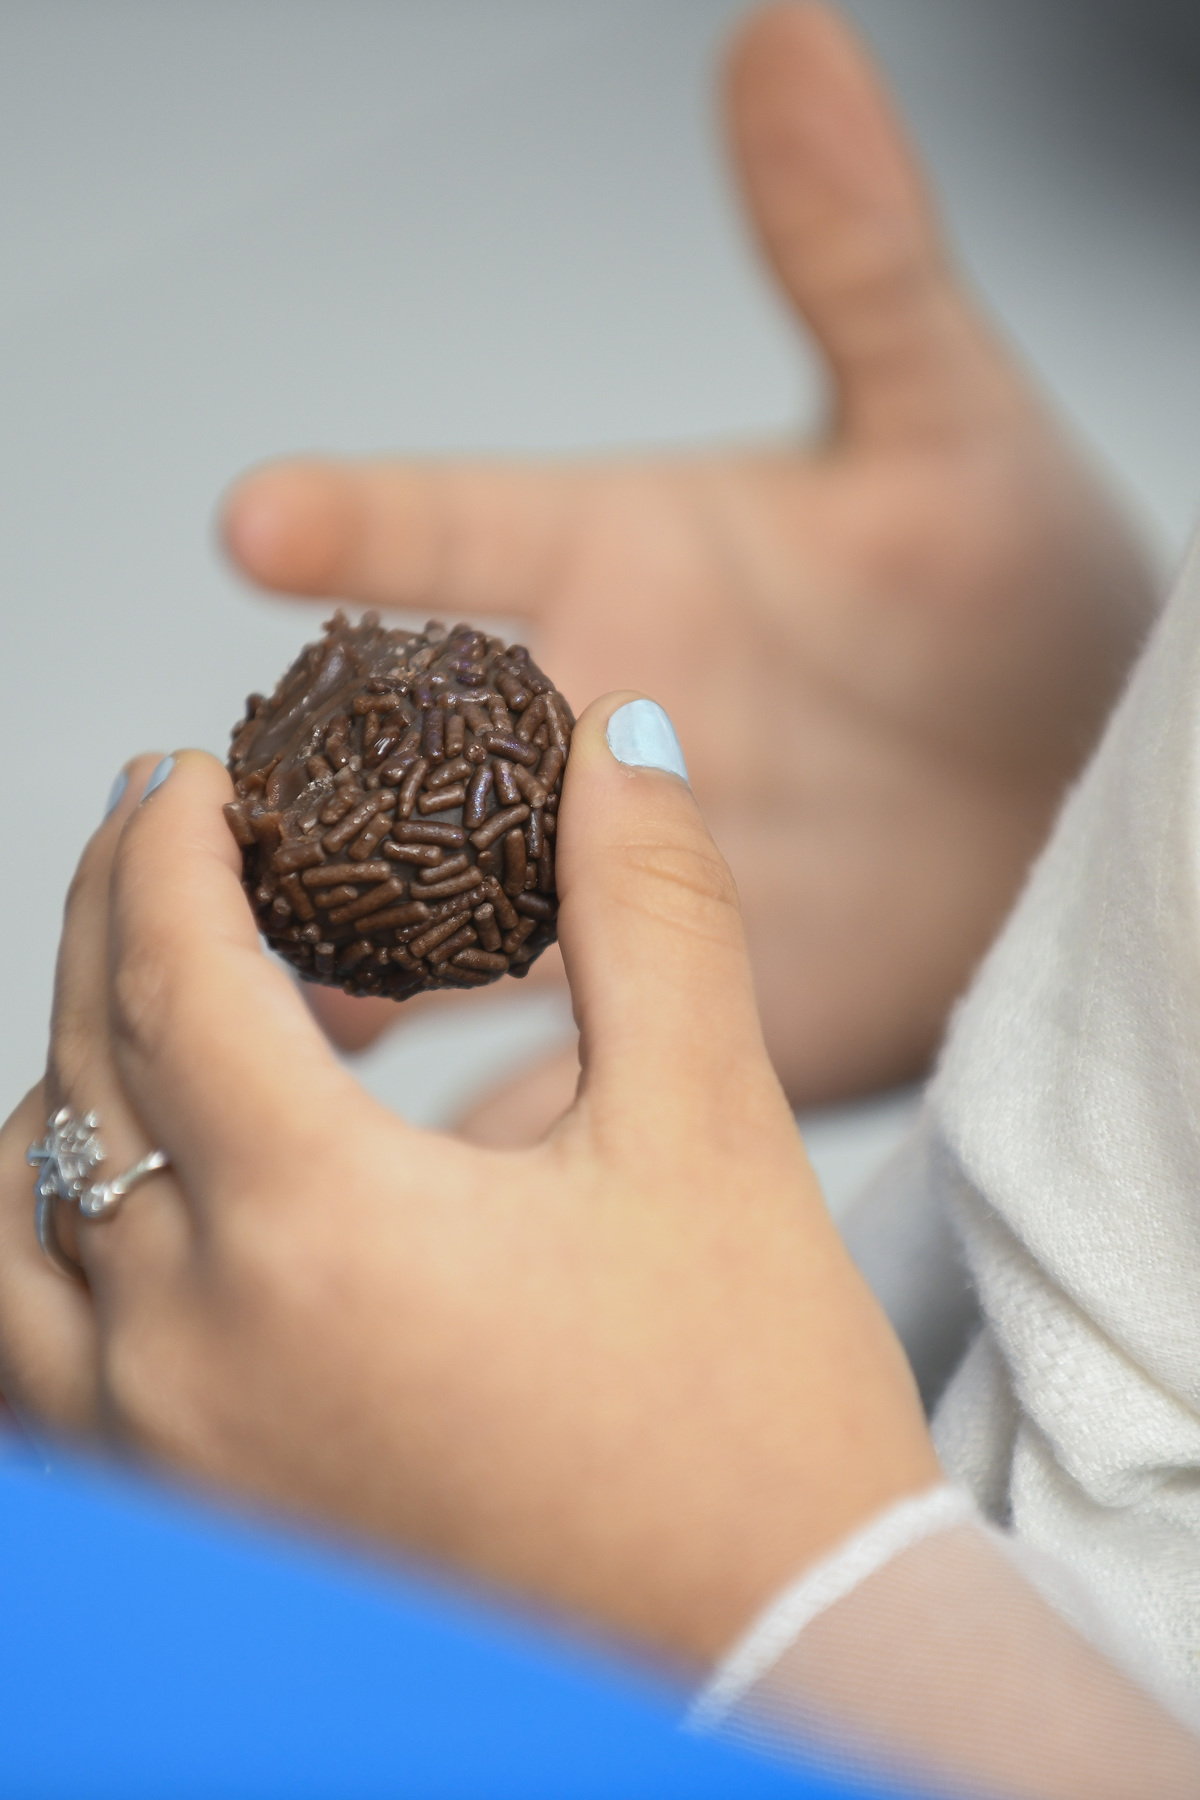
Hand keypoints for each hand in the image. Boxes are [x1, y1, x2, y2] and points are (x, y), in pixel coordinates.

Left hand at [0, 710, 936, 1665]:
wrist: (770, 1665)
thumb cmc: (752, 1424)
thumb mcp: (716, 1132)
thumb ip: (653, 910)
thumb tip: (622, 741)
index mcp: (319, 1228)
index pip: (174, 975)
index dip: (169, 848)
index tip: (190, 774)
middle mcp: (196, 1349)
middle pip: (83, 1075)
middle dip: (112, 924)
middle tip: (163, 836)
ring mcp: (170, 1454)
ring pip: (21, 1221)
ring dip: (69, 1084)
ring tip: (153, 1011)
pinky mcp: (195, 1524)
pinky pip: (39, 1354)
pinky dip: (57, 1235)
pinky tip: (143, 1200)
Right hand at [220, 3, 1154, 1134]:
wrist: (1081, 804)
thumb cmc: (1020, 597)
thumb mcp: (948, 429)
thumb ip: (856, 259)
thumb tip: (788, 31)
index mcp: (613, 567)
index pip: (458, 533)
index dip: (365, 525)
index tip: (263, 524)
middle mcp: (570, 720)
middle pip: (395, 746)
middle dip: (303, 779)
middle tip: (216, 821)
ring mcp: (597, 871)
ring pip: (430, 911)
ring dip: (345, 953)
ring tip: (263, 1008)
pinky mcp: (651, 997)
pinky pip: (539, 1043)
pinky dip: (471, 1087)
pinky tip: (405, 1139)